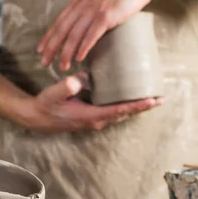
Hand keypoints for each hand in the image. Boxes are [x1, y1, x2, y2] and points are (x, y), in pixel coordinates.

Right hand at [22, 72, 162, 132]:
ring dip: (136, 107)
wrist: (36, 117)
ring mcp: (95, 120)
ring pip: (121, 113)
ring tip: (151, 98)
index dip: (138, 105)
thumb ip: (66, 86)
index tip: (153, 101)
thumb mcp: (53, 94)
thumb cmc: (46, 105)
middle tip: (160, 98)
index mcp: (91, 116)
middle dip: (143, 107)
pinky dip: (125, 105)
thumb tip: (80, 78)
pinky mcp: (92, 116)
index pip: (120, 110)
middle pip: (125, 113)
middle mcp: (97, 120)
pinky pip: (113, 111)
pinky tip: (130, 96)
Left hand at [37, 0, 159, 70]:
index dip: (48, 37)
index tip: (40, 50)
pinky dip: (83, 47)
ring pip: (74, 35)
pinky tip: (79, 58)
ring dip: (66, 53)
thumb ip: (89, 9)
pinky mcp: (107, 15)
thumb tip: (84, 26)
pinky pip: (91, 34)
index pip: (58, 21)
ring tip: (62, 66)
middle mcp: (83, 5)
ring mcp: (94, 10)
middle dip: (51, 48)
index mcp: (79, 0)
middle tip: (44, 62)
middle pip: (62, 30)